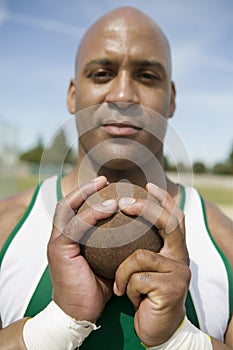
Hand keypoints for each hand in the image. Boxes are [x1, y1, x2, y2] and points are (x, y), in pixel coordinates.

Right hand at [47, 176, 117, 321]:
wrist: (80, 312)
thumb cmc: (96, 286)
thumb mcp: (107, 260)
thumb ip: (113, 243)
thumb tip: (136, 228)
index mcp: (69, 237)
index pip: (74, 208)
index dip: (87, 193)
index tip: (106, 184)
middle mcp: (60, 236)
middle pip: (66, 202)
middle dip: (84, 188)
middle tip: (104, 180)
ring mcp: (57, 242)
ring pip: (67, 209)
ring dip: (87, 196)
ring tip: (106, 189)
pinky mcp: (59, 251)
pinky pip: (75, 227)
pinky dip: (91, 215)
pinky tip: (110, 209)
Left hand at [114, 183, 190, 346]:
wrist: (155, 331)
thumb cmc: (144, 296)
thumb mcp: (141, 268)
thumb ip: (140, 246)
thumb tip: (119, 221)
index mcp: (174, 250)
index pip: (173, 217)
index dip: (163, 199)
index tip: (148, 185)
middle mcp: (182, 258)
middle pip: (168, 223)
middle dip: (145, 209)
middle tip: (123, 203)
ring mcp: (179, 272)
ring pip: (140, 255)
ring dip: (123, 272)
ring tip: (119, 286)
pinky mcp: (172, 288)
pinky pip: (136, 278)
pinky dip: (125, 288)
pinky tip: (132, 300)